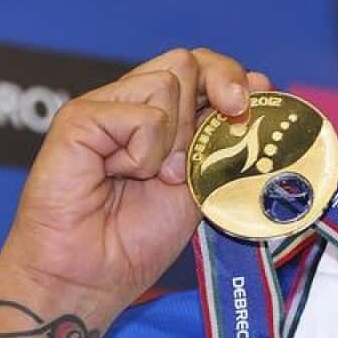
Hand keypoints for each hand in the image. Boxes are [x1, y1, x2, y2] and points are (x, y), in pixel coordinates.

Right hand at [0, 49, 270, 337]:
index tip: (246, 105)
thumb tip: (258, 81)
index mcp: (160, 114)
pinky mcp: (78, 118)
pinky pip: (142, 117)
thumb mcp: (199, 180)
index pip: (201, 66)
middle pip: (187, 61)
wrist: (90, 276)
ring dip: (172, 140)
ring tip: (146, 176)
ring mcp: (103, 106)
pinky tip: (118, 175)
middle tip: (191, 158)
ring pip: (167, 83)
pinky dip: (143, 154)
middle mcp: (130, 103)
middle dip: (207, 102)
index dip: (228, 77)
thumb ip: (223, 134)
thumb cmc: (137, 239)